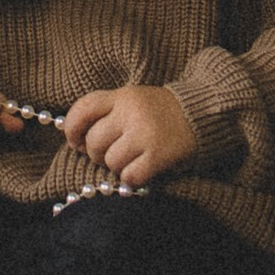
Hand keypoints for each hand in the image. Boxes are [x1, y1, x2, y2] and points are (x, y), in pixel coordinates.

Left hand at [62, 82, 199, 185]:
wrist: (202, 113)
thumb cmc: (161, 111)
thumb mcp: (133, 100)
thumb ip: (107, 113)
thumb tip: (78, 141)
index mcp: (122, 96)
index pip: (83, 109)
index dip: (72, 128)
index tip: (75, 141)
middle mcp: (131, 113)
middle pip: (94, 141)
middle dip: (97, 154)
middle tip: (110, 153)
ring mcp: (145, 134)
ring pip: (110, 161)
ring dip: (116, 167)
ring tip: (131, 160)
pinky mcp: (159, 155)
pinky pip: (129, 176)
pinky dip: (131, 178)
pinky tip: (141, 170)